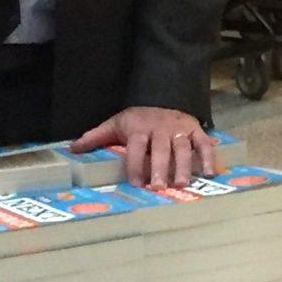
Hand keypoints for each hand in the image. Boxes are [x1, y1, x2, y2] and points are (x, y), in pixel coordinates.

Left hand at [70, 106, 213, 188]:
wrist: (162, 95)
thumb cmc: (137, 118)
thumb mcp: (115, 124)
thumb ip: (96, 136)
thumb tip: (72, 148)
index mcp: (139, 128)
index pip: (136, 147)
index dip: (135, 164)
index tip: (135, 183)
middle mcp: (159, 129)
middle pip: (159, 149)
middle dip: (159, 168)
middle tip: (160, 187)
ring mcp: (178, 129)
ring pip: (181, 148)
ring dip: (182, 166)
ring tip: (182, 184)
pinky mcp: (194, 129)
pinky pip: (203, 143)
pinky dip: (208, 157)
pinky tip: (209, 173)